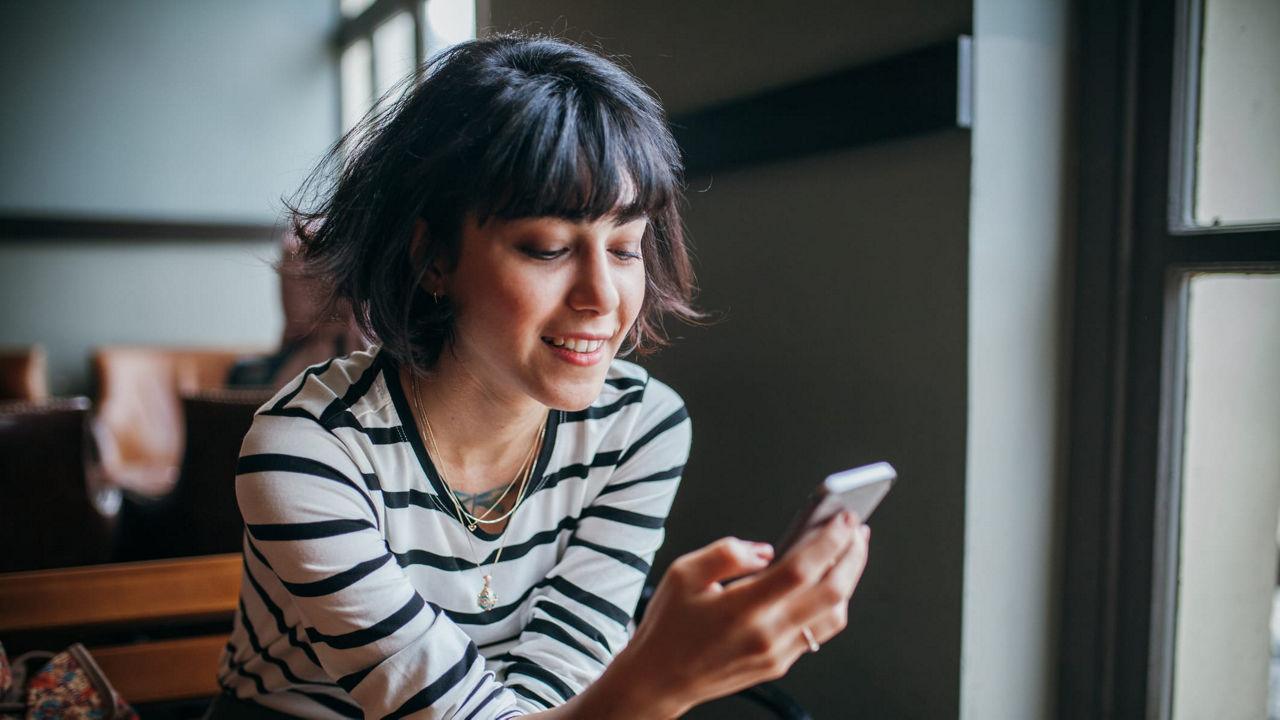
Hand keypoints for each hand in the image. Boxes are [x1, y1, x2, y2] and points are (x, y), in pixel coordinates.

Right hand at [620, 513, 870, 716]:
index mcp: (742, 609)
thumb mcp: (682, 574)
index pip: (802, 569)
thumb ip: (726, 553)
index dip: (830, 540)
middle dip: (853, 555)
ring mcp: (777, 653)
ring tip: (848, 552)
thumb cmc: (668, 628)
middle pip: (832, 592)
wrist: (659, 680)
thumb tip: (766, 550)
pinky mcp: (780, 664)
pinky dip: (832, 603)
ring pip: (834, 616)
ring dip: (849, 580)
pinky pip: (819, 631)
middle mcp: (766, 635)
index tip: (843, 518)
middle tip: (857, 529)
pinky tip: (829, 582)